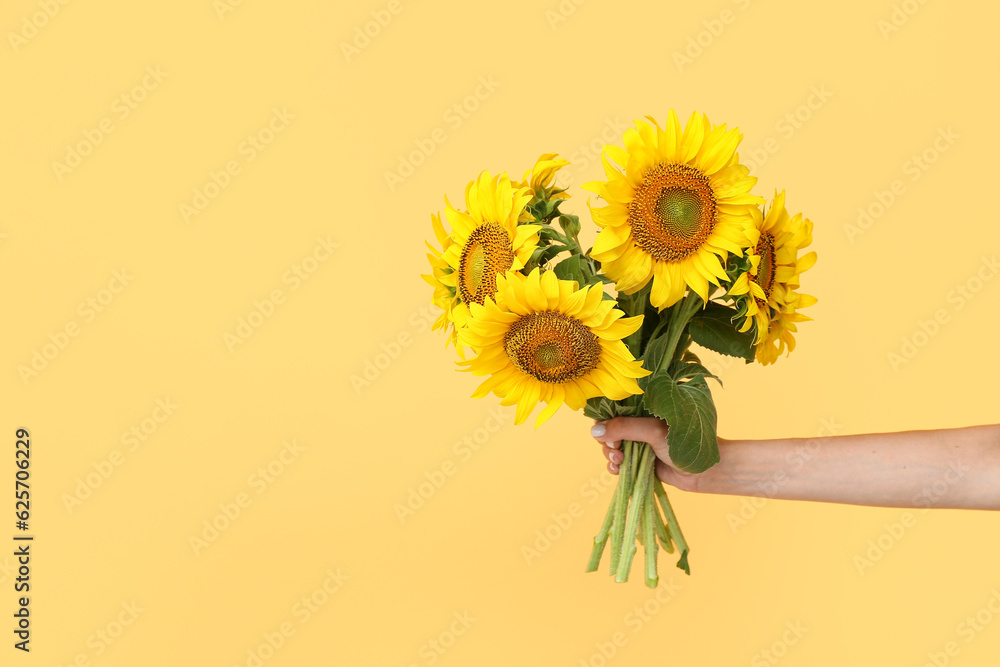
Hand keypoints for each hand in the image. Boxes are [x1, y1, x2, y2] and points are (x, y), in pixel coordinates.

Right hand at [590, 416, 712, 492]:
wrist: (703, 471)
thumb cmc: (684, 443)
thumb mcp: (652, 431)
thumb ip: (623, 428)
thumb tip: (594, 431)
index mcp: (642, 410)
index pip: (613, 410)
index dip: (604, 421)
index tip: (605, 433)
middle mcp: (638, 425)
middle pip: (608, 431)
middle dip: (607, 442)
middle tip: (616, 450)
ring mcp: (638, 444)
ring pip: (611, 447)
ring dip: (610, 455)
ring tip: (619, 461)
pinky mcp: (639, 461)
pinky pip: (618, 463)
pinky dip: (614, 466)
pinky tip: (618, 470)